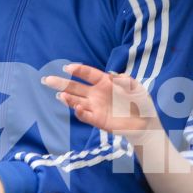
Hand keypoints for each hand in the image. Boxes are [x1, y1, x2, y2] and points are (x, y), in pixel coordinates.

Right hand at [43, 63, 160, 138]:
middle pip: (75, 87)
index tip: (67, 68)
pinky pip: (86, 116)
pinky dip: (80, 113)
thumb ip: (126, 81)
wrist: (145, 124)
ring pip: (77, 101)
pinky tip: (78, 108)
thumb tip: (115, 76)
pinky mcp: (98, 120)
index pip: (88, 74)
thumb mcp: (137, 88)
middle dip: (61, 83)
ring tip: (60, 96)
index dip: (78, 70)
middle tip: (47, 80)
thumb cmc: (141, 103)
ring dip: (68, 99)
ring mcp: (95, 107)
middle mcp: (96, 94)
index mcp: (105, 83)